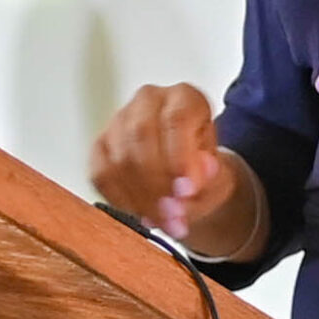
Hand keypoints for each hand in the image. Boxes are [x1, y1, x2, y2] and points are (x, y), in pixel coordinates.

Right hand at [88, 83, 234, 240]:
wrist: (186, 175)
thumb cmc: (202, 167)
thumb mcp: (217, 172)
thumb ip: (210, 176)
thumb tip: (199, 173)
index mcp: (185, 97)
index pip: (176, 119)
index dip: (180, 157)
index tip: (187, 191)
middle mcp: (149, 100)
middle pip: (141, 135)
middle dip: (157, 183)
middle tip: (173, 215)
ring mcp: (120, 120)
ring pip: (120, 157)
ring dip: (141, 198)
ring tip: (162, 221)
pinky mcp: (100, 144)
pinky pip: (101, 174)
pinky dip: (120, 200)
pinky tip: (139, 214)